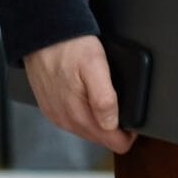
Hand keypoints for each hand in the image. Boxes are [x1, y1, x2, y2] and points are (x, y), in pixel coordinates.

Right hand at [21, 34, 135, 153]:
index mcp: (78, 114)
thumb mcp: (95, 66)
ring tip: (111, 104)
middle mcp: (65, 120)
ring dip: (101, 123)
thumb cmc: (70, 47)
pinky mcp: (51, 108)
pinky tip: (92, 102)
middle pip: (101, 139)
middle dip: (116, 129)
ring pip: (88, 131)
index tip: (136, 123)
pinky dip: (86, 115)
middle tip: (126, 109)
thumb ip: (104, 98)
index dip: (128, 135)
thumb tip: (112, 124)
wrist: (42, 35)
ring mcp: (56, 115)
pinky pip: (74, 121)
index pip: (112, 142)